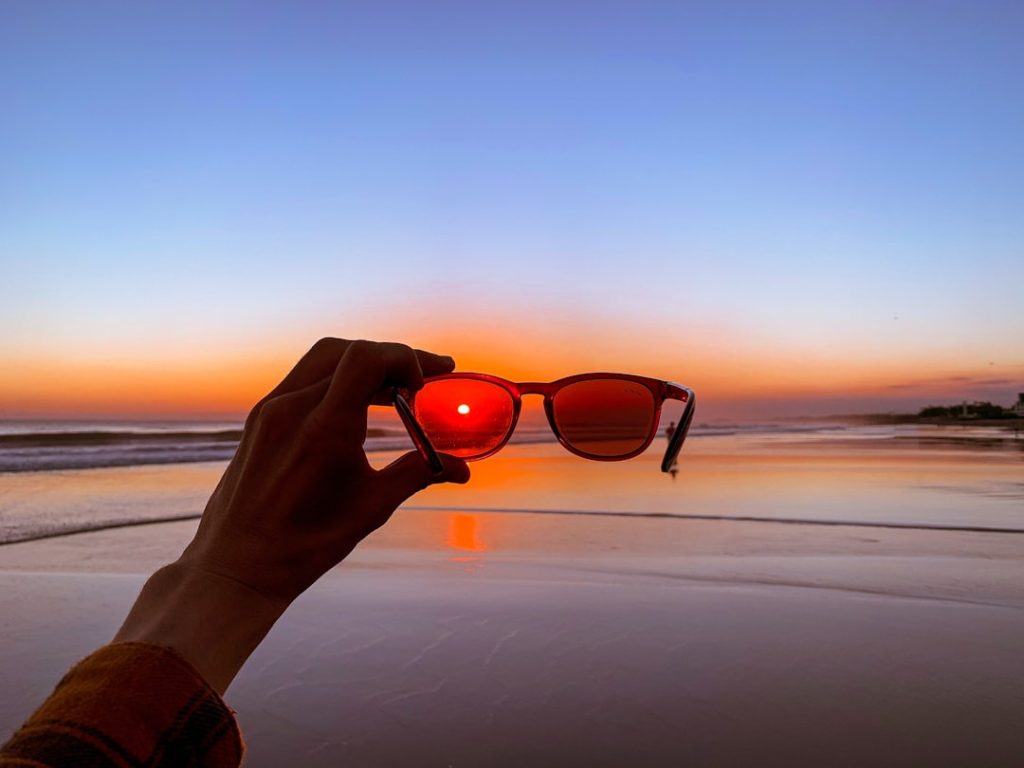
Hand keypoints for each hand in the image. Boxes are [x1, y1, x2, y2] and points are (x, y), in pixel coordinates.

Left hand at [115, 338, 468, 691]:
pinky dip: (337, 378)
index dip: (405, 358)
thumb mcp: (371, 508)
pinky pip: (304, 378)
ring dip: (364, 364)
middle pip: (349, 350)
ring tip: (395, 389)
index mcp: (325, 429)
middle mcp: (293, 409)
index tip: (427, 382)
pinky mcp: (260, 417)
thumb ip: (417, 474)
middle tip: (423, 378)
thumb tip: (461, 468)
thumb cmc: (306, 544)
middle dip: (391, 358)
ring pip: (325, 358)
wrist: (238, 564)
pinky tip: (357, 403)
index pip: (367, 358)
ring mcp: (271, 409)